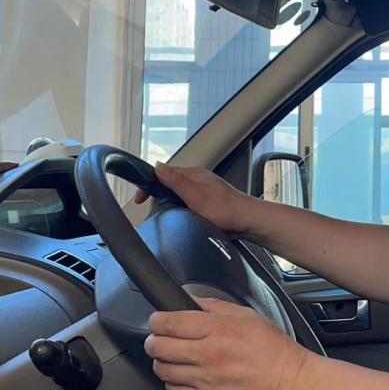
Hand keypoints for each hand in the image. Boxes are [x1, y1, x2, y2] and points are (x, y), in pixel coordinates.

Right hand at [132, 164, 257, 235]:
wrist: (249, 222)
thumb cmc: (227, 210)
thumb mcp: (195, 196)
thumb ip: (176, 181)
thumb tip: (157, 166)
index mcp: (193, 174)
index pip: (163, 173)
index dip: (148, 185)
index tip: (139, 199)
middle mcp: (197, 180)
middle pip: (168, 184)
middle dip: (156, 195)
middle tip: (149, 210)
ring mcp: (202, 192)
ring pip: (177, 195)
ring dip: (168, 204)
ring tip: (163, 216)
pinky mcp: (207, 204)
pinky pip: (186, 205)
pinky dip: (179, 211)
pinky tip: (180, 219)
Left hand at [145, 297, 309, 389]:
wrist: (288, 384)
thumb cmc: (272, 350)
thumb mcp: (246, 315)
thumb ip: (214, 306)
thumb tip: (190, 301)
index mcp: (217, 329)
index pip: (168, 323)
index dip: (157, 320)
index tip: (158, 321)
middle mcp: (208, 355)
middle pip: (158, 347)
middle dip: (154, 340)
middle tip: (160, 339)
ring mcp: (205, 380)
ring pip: (162, 370)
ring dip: (163, 362)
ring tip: (173, 358)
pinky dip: (174, 383)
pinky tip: (184, 376)